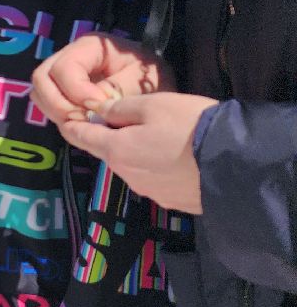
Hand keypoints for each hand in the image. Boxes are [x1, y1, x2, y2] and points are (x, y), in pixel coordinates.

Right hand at [31, 35, 173, 124]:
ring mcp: (63, 75)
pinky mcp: (63, 92)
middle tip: (82, 121)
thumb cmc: (152, 79)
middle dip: (58, 104)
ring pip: (39, 92)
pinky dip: (58, 115)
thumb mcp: (141, 82)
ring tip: (81, 124)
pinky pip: (47, 103)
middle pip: (42, 78)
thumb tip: (89, 107)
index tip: (98, 108)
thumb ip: (115, 91)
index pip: (65, 68)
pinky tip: (80, 124)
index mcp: (90, 46)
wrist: (159, 90)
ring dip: (55, 111)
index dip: (76, 91)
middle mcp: (70, 56)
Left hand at [55, 92, 215, 213]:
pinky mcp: (171, 201)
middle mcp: (126, 175)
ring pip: (131, 166)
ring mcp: (149, 191)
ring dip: (135, 151)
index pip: (79, 137)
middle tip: (122, 119)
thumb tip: (98, 112)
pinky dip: (156, 166)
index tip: (68, 115)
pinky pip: (154, 179)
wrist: (238, 165)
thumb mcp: (154, 105)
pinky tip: (175, 156)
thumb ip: (121, 108)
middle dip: (108, 136)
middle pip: (107, 151)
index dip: (72, 124)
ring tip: (158, 135)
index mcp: (116, 150)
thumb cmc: (191, 127)